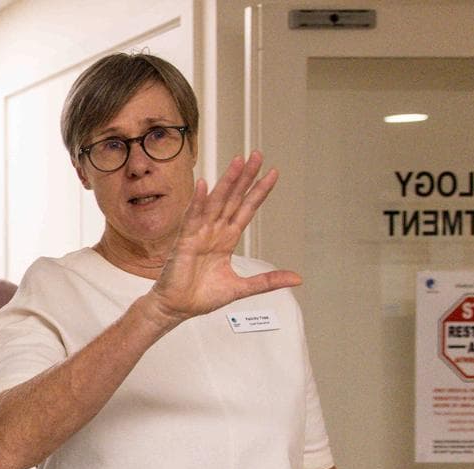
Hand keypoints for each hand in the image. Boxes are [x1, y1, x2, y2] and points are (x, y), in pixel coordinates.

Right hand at [148, 151, 299, 325]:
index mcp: (226, 240)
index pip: (246, 209)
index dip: (259, 191)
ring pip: (216, 202)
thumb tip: (296, 278)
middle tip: (257, 155)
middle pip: (233, 198)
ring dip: (227, 181)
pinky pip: (192, 218)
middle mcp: (214, 232)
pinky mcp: (185, 241)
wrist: (177, 309)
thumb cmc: (201, 296)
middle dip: (246, 177)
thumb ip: (268, 281)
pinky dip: (197, 201)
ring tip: (237, 162)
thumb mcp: (242, 288)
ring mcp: (199, 234)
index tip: (272, 174)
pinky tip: (203, 185)